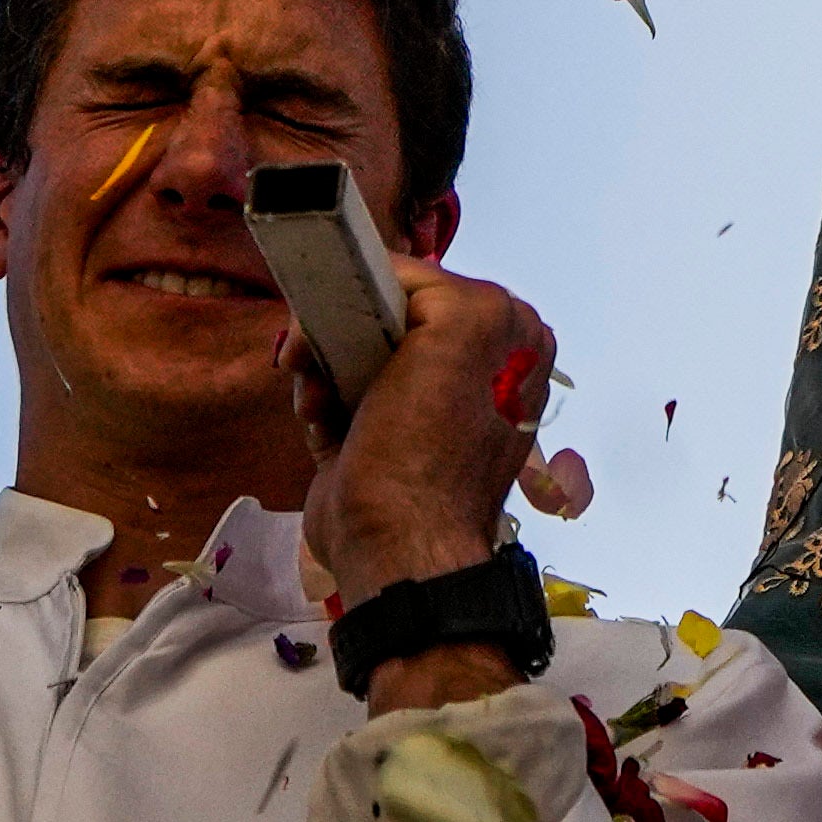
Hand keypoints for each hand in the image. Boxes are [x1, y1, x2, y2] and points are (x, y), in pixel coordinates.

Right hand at [311, 243, 553, 659]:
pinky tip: (322, 427)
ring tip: (321, 402)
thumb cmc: (426, 447)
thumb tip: (388, 273)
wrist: (394, 548)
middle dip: (340, 331)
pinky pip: (334, 392)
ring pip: (349, 349)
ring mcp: (423, 402)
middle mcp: (472, 364)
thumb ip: (434, 280)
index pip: (423, 278)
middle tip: (314, 355)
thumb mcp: (455, 330)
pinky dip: (318, 405)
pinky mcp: (377, 433)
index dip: (375, 290)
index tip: (339, 308)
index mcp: (508, 337)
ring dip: (321, 372)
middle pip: (382, 313)